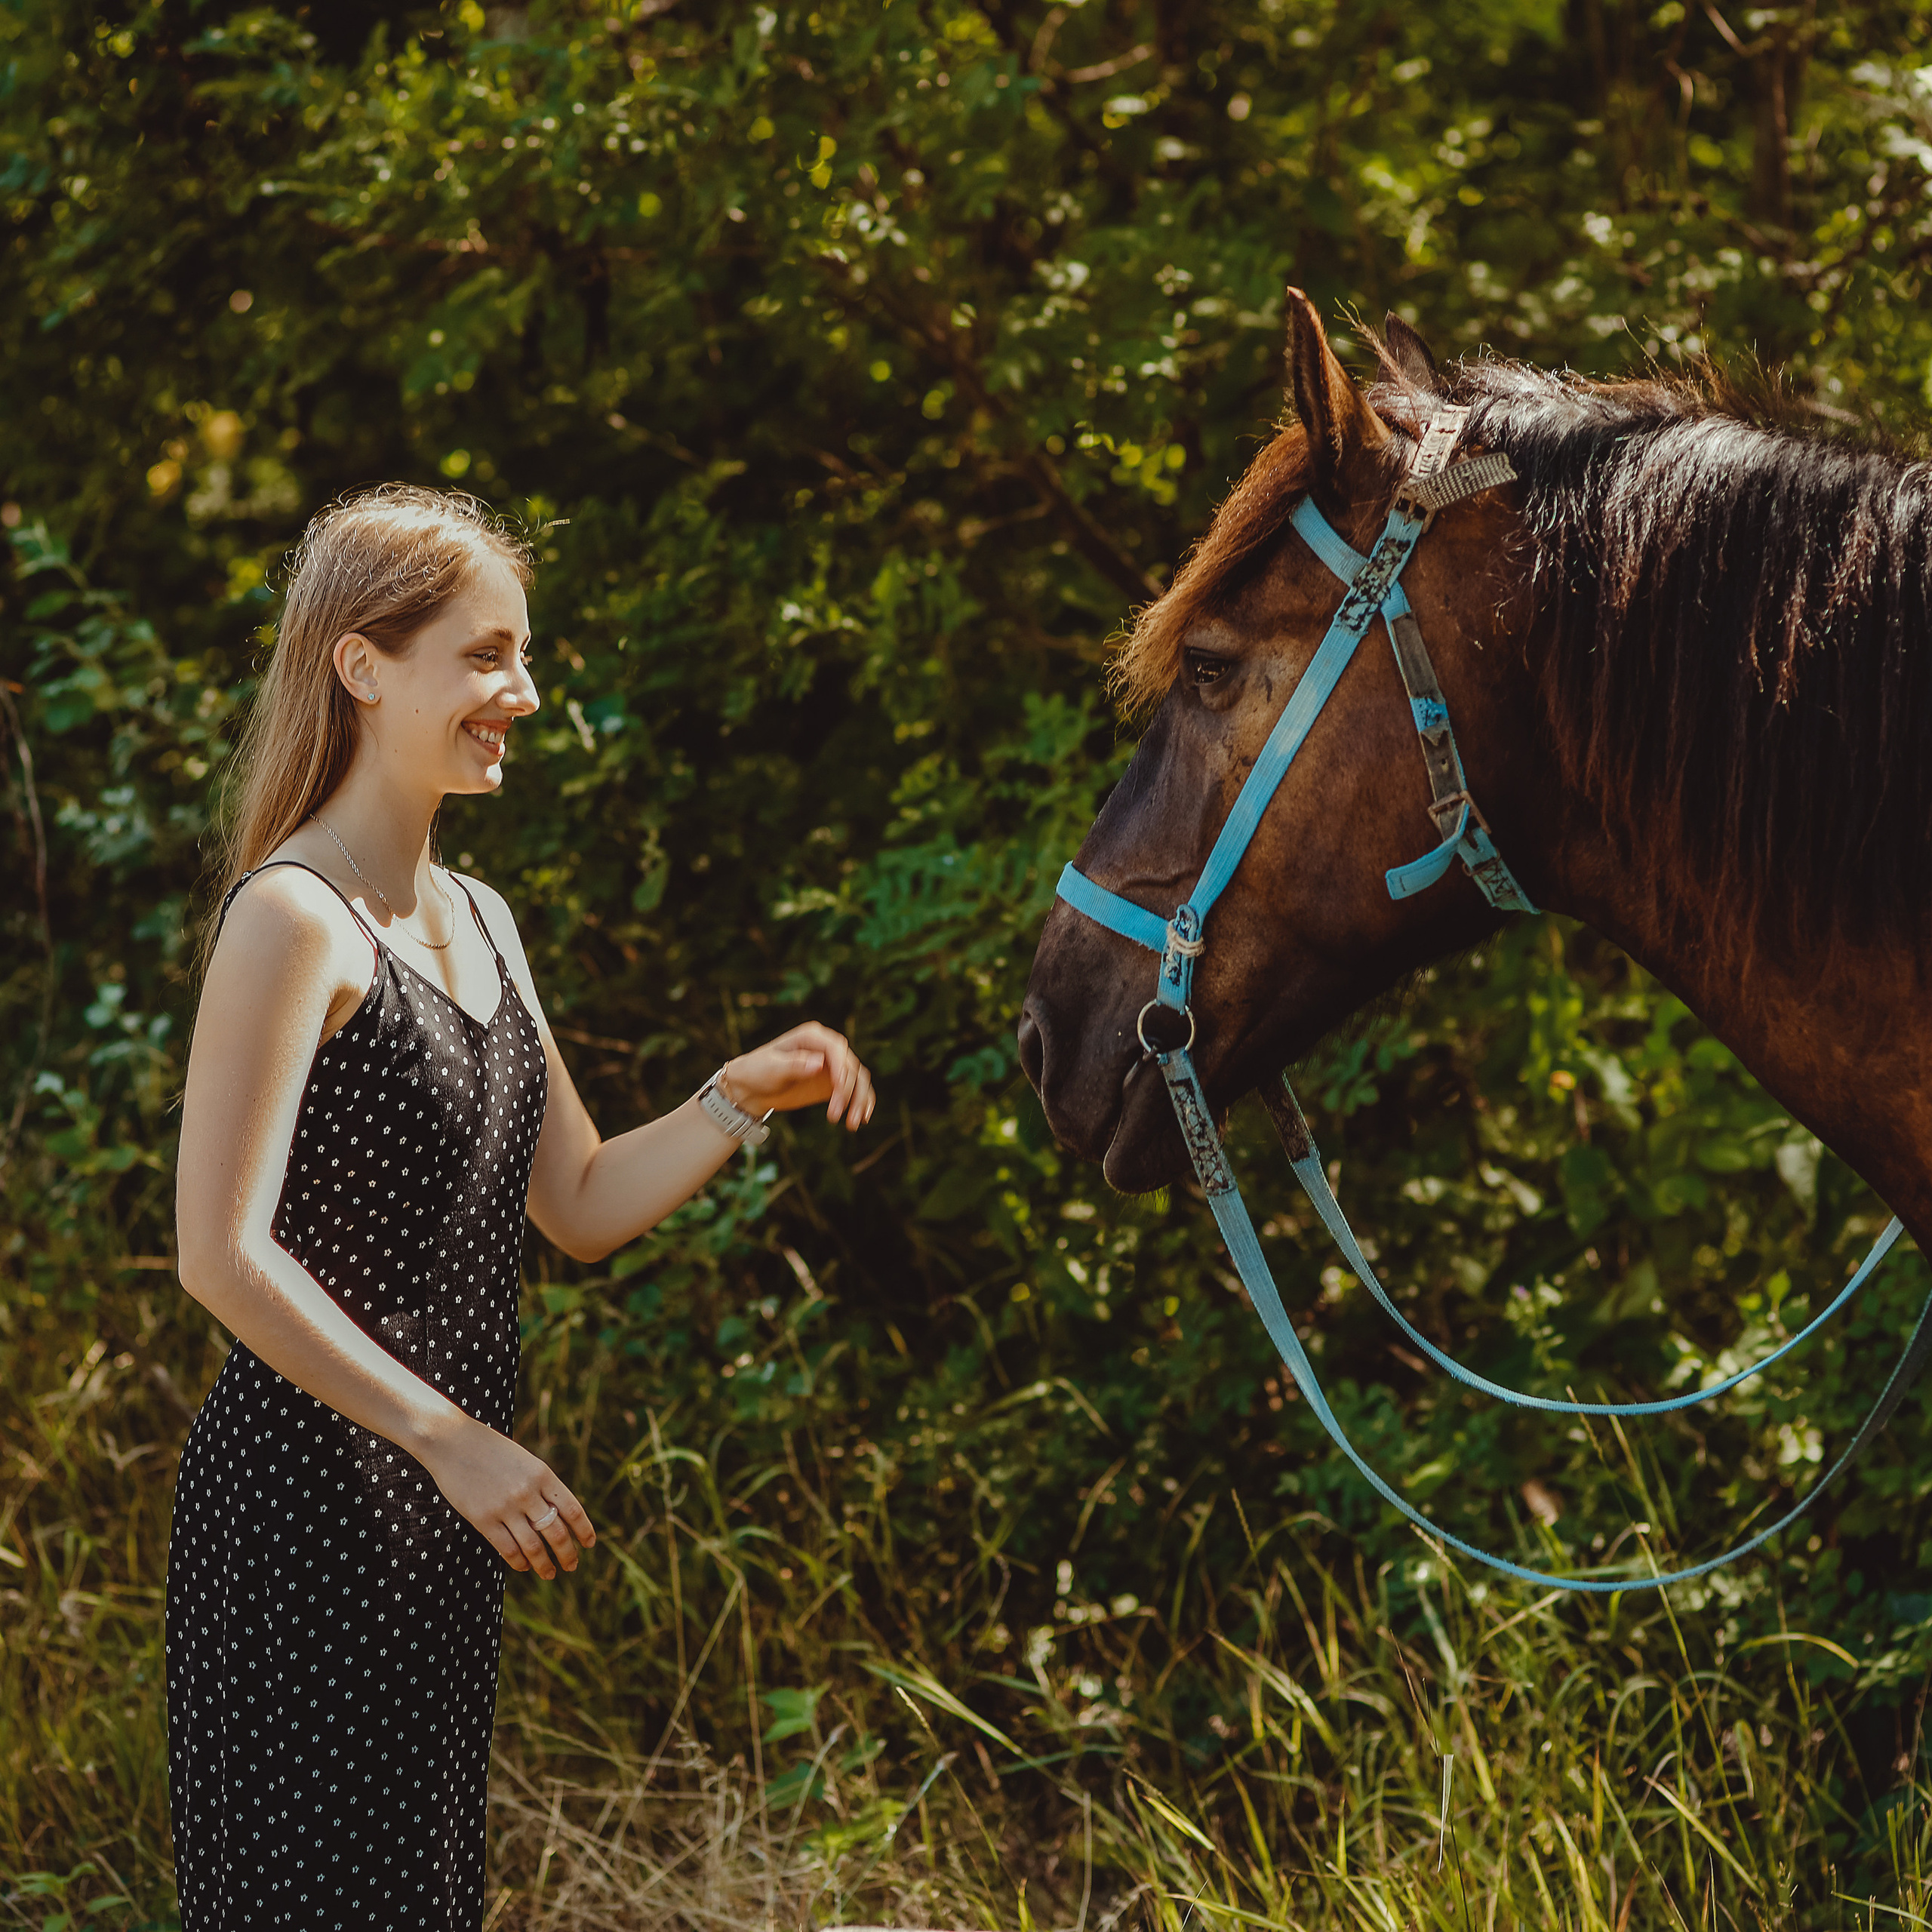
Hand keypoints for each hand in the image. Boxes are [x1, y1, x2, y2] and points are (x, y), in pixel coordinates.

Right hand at [419, 1412, 595, 1578]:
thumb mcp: (524, 1462)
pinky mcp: (483, 1519)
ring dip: (544, 1565)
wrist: (452, 1441)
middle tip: (572, 1566)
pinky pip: (507, 1548)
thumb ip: (540, 1486)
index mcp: (543, 1474)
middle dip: (567, 1553)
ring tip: (549, 1573)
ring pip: (533, 1546)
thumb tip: (555, 1517)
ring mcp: (505, 1507)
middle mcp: (528, 1492)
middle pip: (557, 1532)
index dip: (584, 1530)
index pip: (572, 1509)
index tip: (589, 1544)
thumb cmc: (490, 1450)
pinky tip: (523, 1566)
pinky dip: (519, 1562)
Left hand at [724, 1020, 875, 1130]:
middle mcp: (827, 1048)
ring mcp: (833, 1066)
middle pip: (850, 1067)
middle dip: (849, 1092)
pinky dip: (862, 1103)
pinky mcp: (834, 1083)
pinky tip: (862, 1118)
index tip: (838, 1091)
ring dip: (860, 1101)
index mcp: (812, 1036)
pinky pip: (856, 1091)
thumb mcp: (771, 1068)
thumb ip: (795, 1065)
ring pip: (858, 1080)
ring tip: (852, 1124)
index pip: (836, 1049)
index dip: (841, 1069)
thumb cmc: (757, 1071)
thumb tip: (819, 1062)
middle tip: (836, 1116)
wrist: (751, 1088)